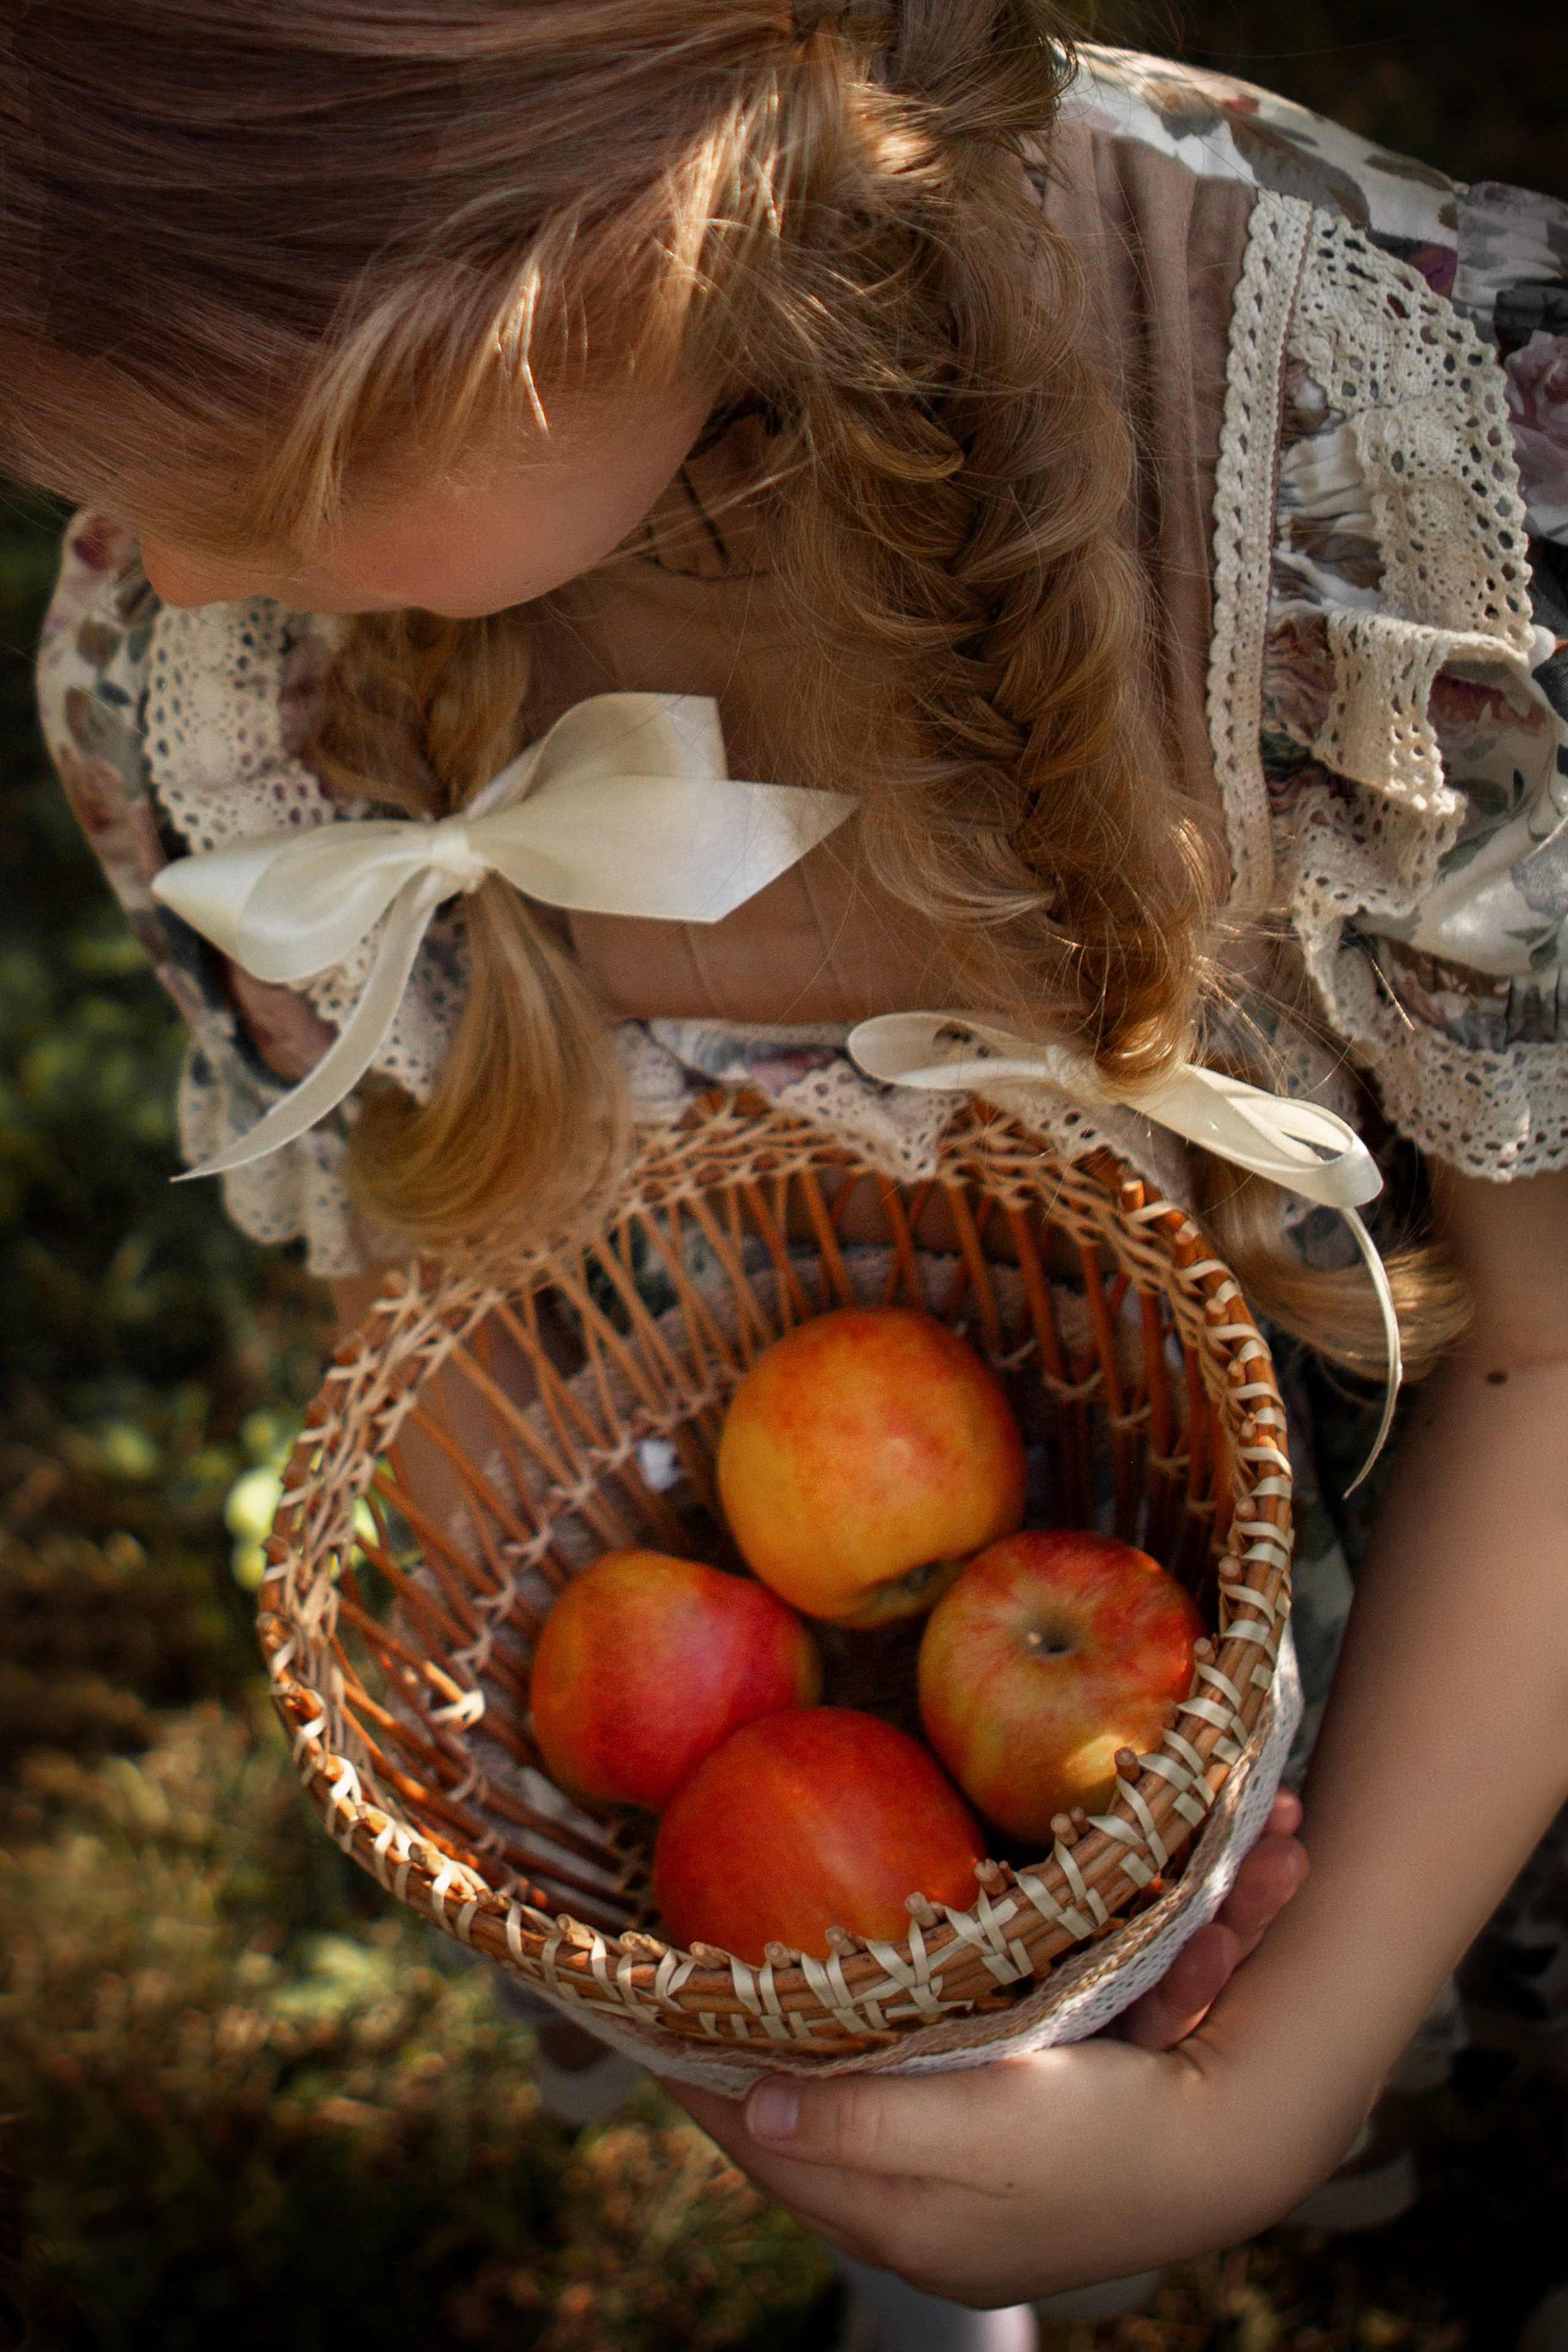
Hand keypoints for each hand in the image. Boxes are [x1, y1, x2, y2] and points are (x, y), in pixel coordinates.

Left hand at [660, 1792, 1312, 2304]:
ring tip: (731, 2032)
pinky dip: (852, 2089)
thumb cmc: (1108, 2132)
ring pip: (842, 2141)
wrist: (1232, 2142)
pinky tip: (836, 2050)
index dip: (703, 2085)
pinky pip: (894, 2129)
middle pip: (795, 2151)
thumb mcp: (986, 2127)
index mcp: (909, 2224)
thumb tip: (757, 2113)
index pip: (769, 2151)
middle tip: (676, 2017)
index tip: (640, 2021)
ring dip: (790, 2085)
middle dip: (734, 2085)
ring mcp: (962, 2208)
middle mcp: (924, 2226)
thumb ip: (872, 2125)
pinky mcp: (999, 2176)